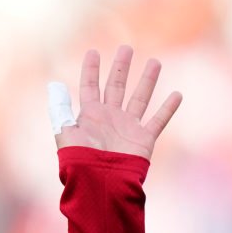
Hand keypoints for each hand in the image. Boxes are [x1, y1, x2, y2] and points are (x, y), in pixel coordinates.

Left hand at [50, 45, 181, 159]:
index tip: (93, 52)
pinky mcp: (143, 139)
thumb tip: (54, 85)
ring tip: (155, 62)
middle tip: (126, 49)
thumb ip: (61, 109)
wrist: (100, 183)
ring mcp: (128, 127)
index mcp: (89, 116)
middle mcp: (109, 118)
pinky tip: (177, 95)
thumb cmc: (80, 161)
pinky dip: (168, 108)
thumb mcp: (66, 133)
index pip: (90, 87)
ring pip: (140, 98)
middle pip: (116, 87)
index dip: (90, 70)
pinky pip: (158, 120)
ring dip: (147, 80)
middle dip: (121, 68)